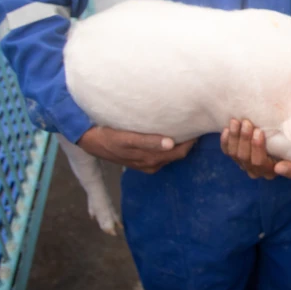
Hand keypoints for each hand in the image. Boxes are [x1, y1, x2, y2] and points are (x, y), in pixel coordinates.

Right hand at [77, 126, 195, 173]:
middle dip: (189, 142)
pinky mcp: (143, 164)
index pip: (180, 151)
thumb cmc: (110, 135)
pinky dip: (169, 148)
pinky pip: (162, 157)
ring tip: (187, 128)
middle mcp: (151, 163)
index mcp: (149, 158)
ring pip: (171, 156)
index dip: (192, 141)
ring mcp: (147, 164)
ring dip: (181, 145)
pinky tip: (172, 137)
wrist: (91, 141)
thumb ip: (149, 141)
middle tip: (197, 125)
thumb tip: (170, 144)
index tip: (198, 125)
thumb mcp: (127, 138)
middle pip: (179, 154)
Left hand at [220, 119, 290, 179]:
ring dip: (234, 137)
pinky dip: (225, 140)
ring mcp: (243, 163)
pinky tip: (226, 129)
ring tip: (236, 122)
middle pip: (244, 157)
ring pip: (234, 153)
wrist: (285, 148)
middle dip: (244, 138)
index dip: (256, 147)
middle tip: (246, 123)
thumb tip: (278, 168)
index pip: (259, 162)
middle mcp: (254, 170)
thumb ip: (290, 168)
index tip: (259, 131)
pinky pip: (226, 150)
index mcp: (269, 171)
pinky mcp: (236, 156)